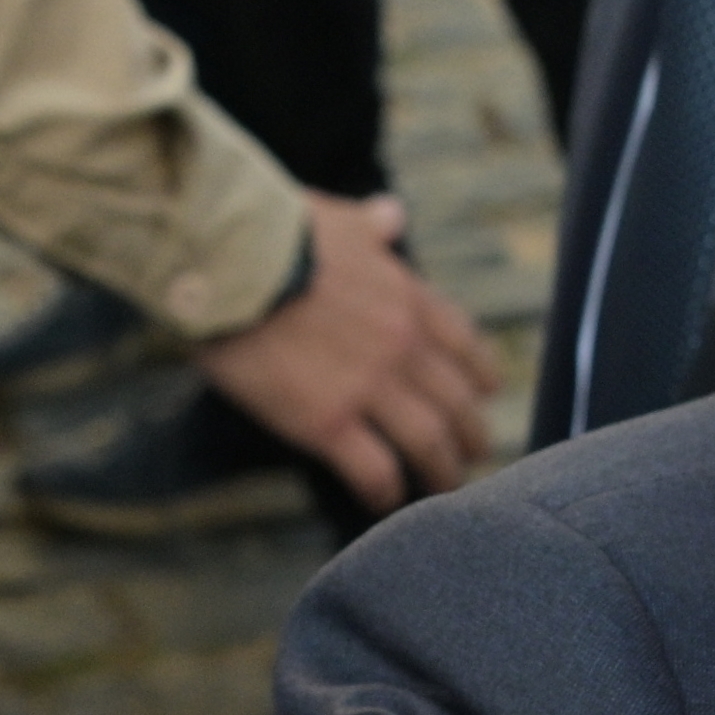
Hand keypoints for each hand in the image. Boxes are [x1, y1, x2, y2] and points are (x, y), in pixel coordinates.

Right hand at [195, 194, 496, 513]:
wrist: (229, 258)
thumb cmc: (274, 232)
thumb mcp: (338, 218)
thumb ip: (371, 225)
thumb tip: (391, 214)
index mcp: (406, 296)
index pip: (463, 343)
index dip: (479, 374)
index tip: (485, 393)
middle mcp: (400, 345)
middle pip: (456, 402)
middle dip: (472, 433)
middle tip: (474, 454)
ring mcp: (367, 386)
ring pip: (428, 442)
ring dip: (443, 470)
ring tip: (445, 487)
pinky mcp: (326, 421)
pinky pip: (374, 469)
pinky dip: (386, 492)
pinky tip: (383, 501)